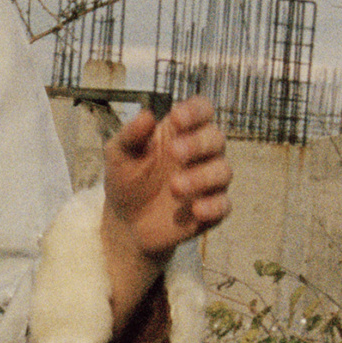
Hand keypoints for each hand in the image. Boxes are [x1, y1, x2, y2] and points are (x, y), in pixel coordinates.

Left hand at [100, 93, 229, 328]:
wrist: (122, 231)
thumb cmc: (121, 186)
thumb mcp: (116, 158)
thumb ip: (128, 136)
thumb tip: (146, 114)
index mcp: (177, 135)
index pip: (201, 111)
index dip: (196, 111)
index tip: (177, 119)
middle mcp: (197, 157)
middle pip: (218, 139)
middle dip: (199, 144)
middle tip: (172, 155)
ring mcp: (205, 186)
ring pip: (225, 172)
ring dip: (204, 176)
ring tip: (175, 188)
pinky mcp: (207, 215)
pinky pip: (224, 208)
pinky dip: (212, 206)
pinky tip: (190, 210)